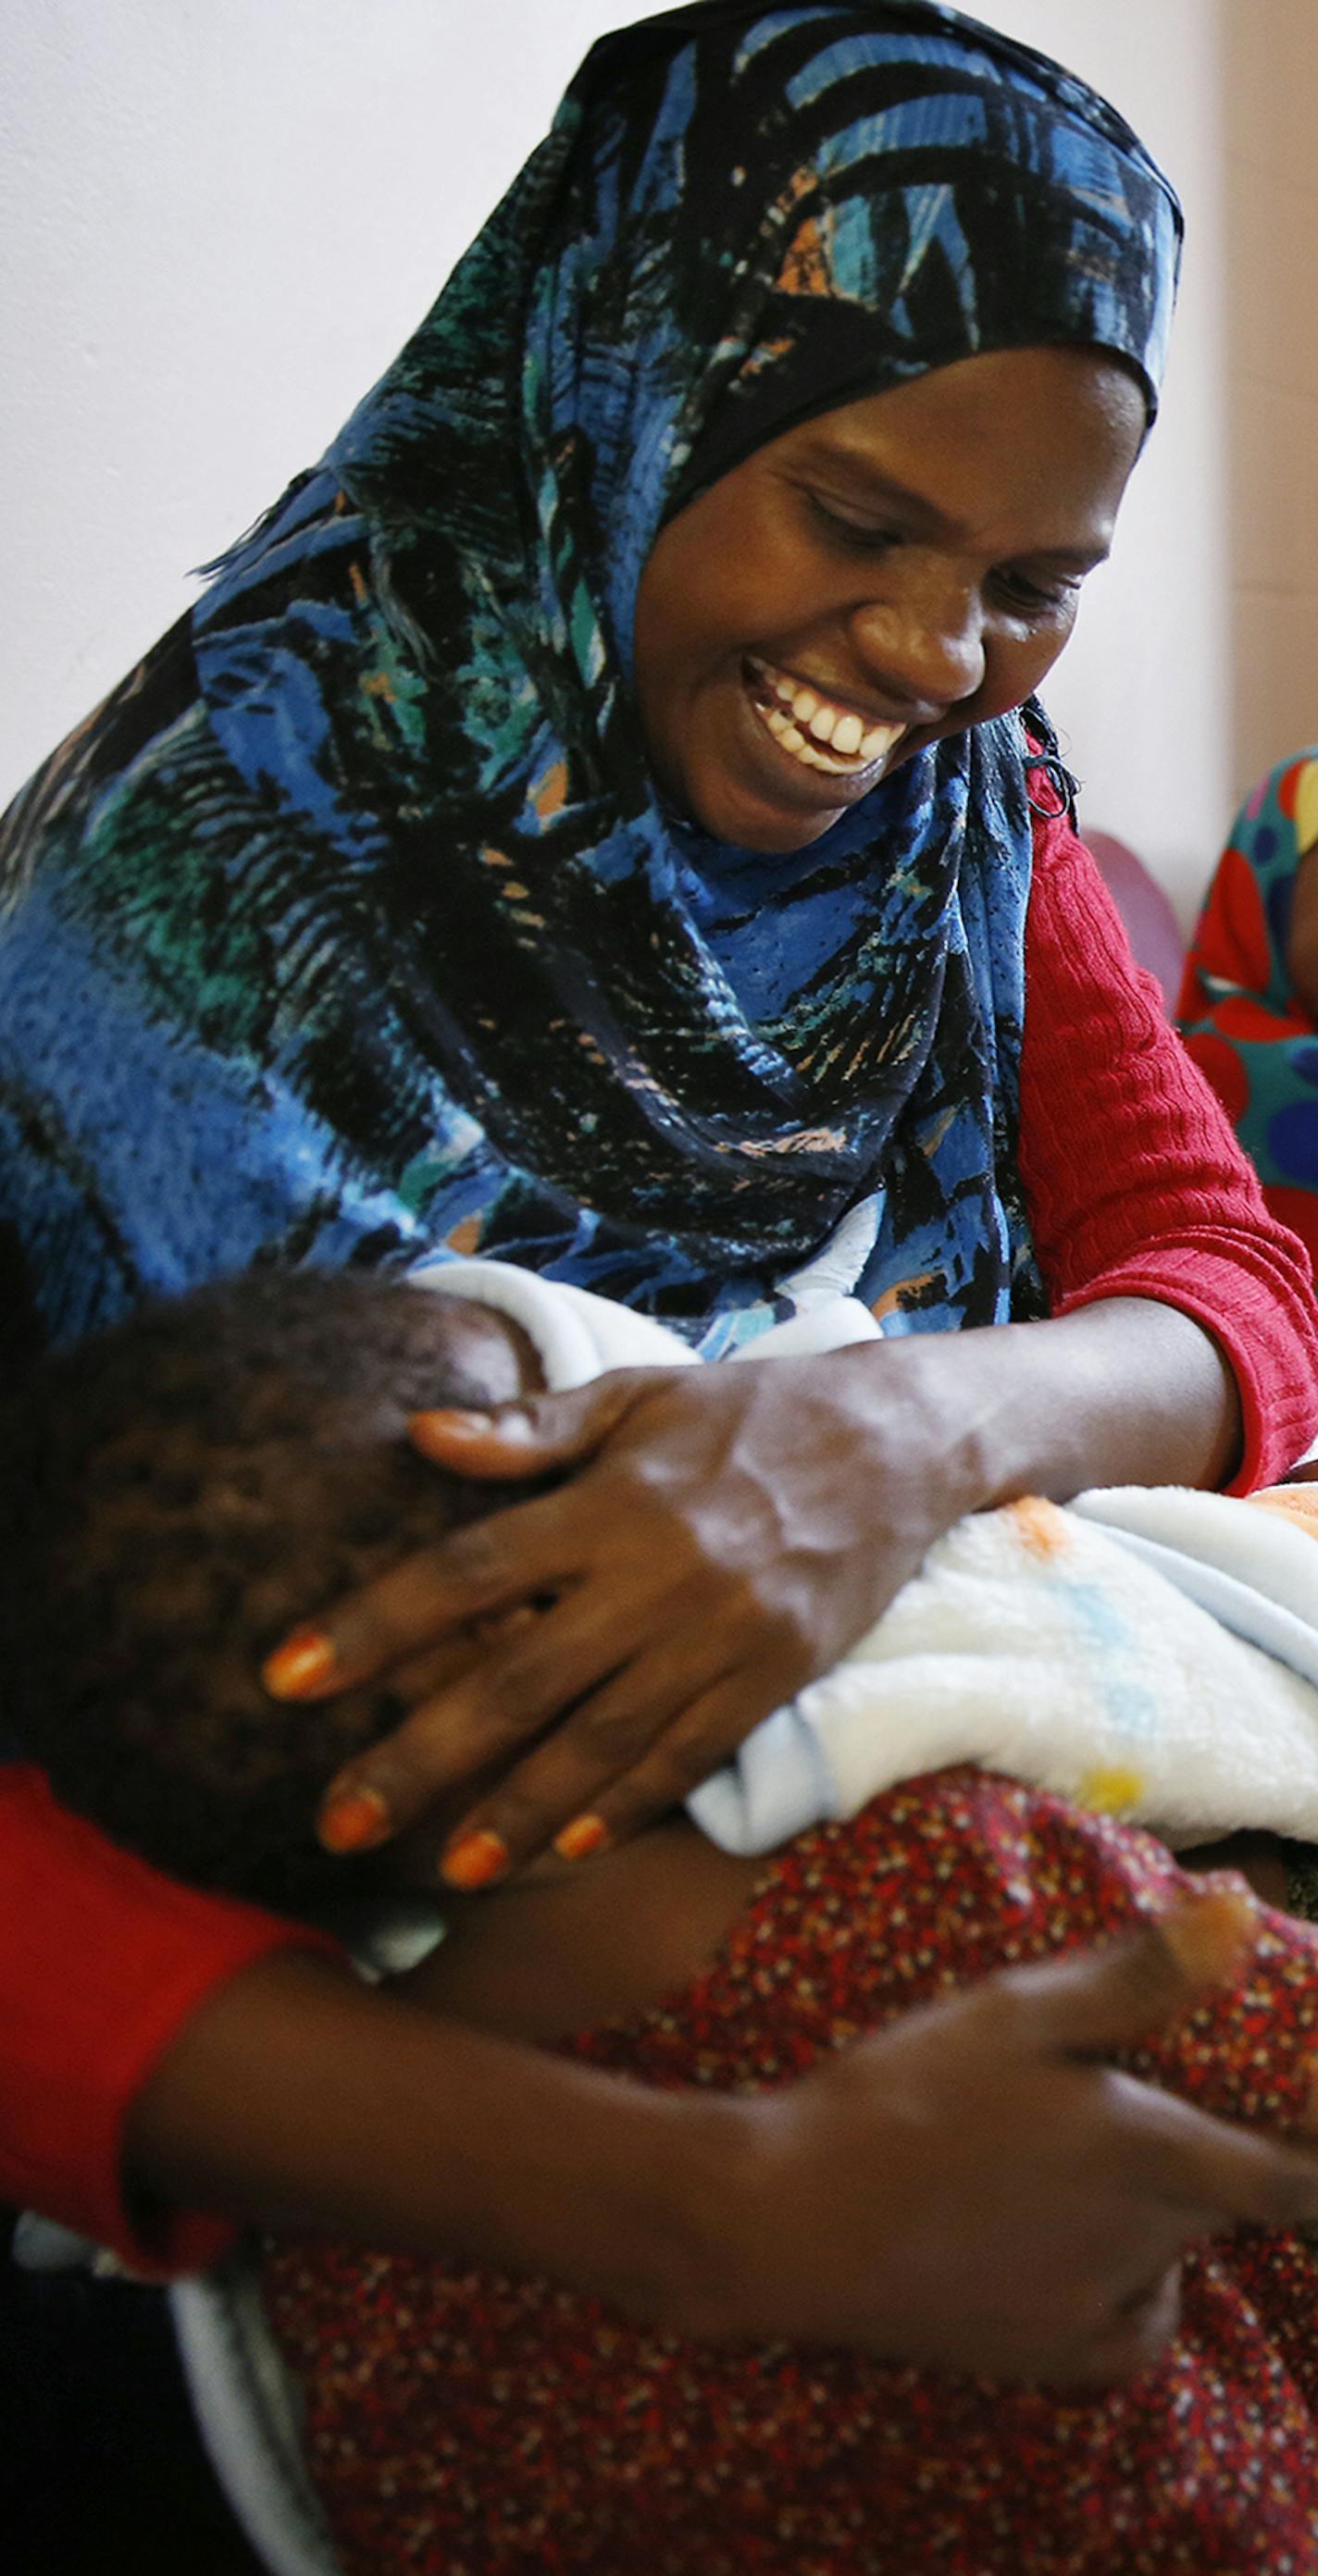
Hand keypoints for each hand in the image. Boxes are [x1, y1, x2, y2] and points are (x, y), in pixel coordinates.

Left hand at [264, 1344, 976, 1879]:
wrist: (899, 1442)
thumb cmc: (744, 1415)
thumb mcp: (635, 1397)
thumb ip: (528, 1431)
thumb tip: (417, 1436)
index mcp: (611, 1501)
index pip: (467, 1571)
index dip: (372, 1626)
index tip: (286, 1679)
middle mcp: (661, 1574)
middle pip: (519, 1679)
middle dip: (420, 1756)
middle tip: (335, 1821)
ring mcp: (723, 1634)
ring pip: (601, 1740)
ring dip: (514, 1811)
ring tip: (440, 1871)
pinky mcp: (774, 1677)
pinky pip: (687, 1756)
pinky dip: (622, 1807)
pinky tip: (559, 1853)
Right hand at [702, 1889, 1317, 2380]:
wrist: (794, 2222)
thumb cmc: (903, 2098)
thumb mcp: (1015, 2013)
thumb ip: (1137, 1975)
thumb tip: (1236, 1910)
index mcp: (1150, 2151)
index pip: (1298, 2177)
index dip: (1317, 2151)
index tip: (1300, 2117)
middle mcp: (1148, 2240)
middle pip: (1222, 2202)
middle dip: (1203, 2156)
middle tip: (1112, 2110)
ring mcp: (1103, 2308)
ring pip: (1168, 2252)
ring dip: (1146, 2209)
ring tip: (1049, 2161)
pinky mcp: (1056, 2360)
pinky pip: (1130, 2320)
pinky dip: (1117, 2283)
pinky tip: (1052, 2239)